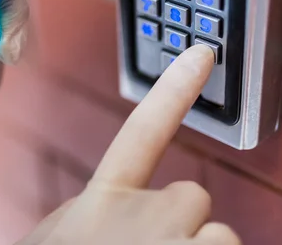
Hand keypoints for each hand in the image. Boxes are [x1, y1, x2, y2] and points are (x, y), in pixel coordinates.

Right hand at [17, 45, 240, 244]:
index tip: (204, 54)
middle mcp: (147, 215)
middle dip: (181, 222)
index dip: (174, 90)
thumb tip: (121, 207)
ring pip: (219, 236)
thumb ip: (95, 211)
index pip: (143, 130)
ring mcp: (178, 244)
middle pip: (194, 197)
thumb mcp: (63, 236)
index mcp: (104, 201)